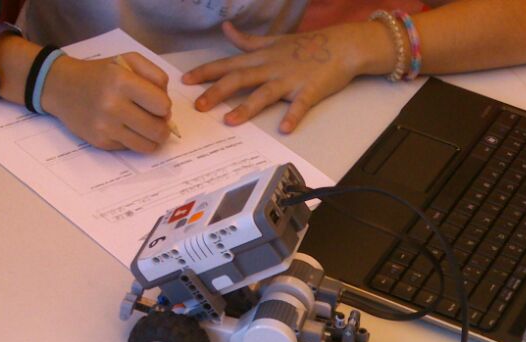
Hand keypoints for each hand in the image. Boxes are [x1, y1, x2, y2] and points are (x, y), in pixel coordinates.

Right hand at [41, 53, 172, 152]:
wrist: (61, 86)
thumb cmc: (100, 73)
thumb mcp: (128, 61)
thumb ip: (155, 76)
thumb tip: (167, 107)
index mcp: (121, 81)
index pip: (163, 106)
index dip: (164, 106)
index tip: (156, 103)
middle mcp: (112, 105)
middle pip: (158, 130)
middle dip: (162, 126)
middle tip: (155, 119)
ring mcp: (105, 126)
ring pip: (148, 145)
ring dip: (152, 138)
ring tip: (145, 126)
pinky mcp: (100, 141)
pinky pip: (131, 148)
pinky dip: (134, 141)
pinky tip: (125, 128)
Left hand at [184, 20, 379, 133]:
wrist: (341, 46)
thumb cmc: (307, 46)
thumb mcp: (273, 40)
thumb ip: (247, 40)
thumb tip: (226, 28)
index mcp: (261, 57)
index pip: (227, 64)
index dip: (205, 72)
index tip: (184, 80)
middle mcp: (271, 67)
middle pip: (239, 78)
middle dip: (217, 92)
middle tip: (198, 106)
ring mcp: (290, 79)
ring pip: (264, 93)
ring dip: (247, 108)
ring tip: (230, 121)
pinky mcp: (310, 90)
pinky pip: (300, 105)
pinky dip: (292, 116)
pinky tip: (285, 129)